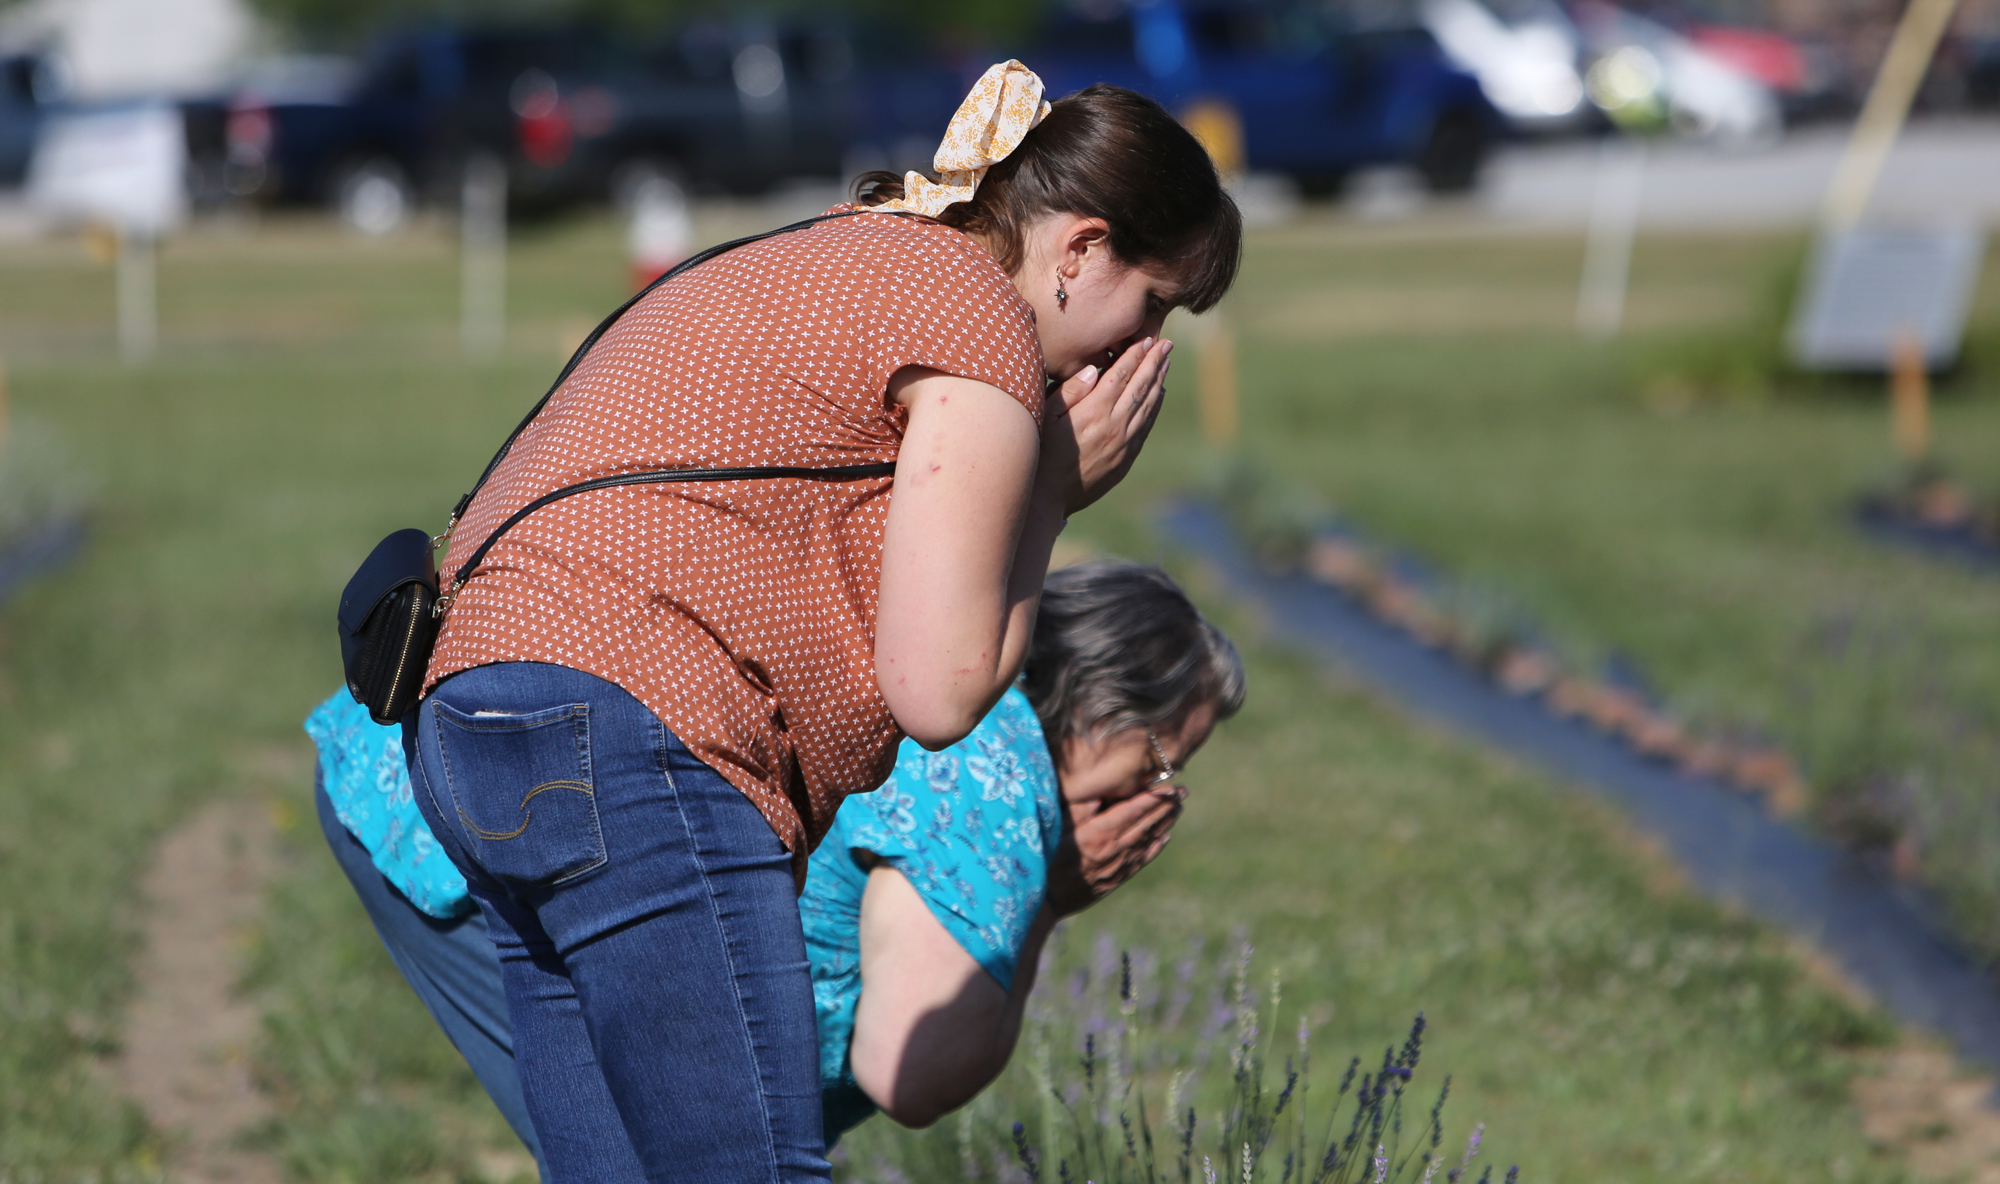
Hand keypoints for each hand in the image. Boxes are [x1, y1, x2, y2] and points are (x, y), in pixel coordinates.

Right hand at [1038, 337, 1172, 515]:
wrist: (1047, 497)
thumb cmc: (1039, 452)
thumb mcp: (1045, 417)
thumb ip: (1069, 391)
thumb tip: (1092, 369)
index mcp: (1094, 410)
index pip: (1121, 374)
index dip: (1135, 355)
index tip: (1146, 340)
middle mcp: (1114, 425)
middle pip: (1141, 387)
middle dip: (1154, 363)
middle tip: (1166, 345)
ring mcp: (1123, 444)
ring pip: (1148, 407)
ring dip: (1159, 383)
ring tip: (1165, 365)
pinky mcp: (1125, 459)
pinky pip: (1145, 428)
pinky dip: (1154, 409)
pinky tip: (1158, 397)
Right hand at [1045, 784, 1184, 917]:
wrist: (1042, 902)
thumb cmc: (1043, 859)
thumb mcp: (1055, 828)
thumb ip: (1079, 809)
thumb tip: (1101, 792)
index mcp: (1099, 834)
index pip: (1133, 811)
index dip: (1154, 798)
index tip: (1170, 787)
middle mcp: (1113, 850)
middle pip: (1145, 824)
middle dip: (1165, 807)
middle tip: (1183, 792)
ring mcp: (1116, 867)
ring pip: (1146, 841)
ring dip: (1164, 824)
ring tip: (1177, 809)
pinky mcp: (1113, 881)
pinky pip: (1140, 861)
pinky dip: (1155, 848)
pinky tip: (1164, 839)